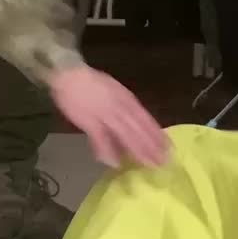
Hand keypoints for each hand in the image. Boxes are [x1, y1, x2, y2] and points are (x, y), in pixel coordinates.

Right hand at [48, 66, 169, 168]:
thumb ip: (124, 105)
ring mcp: (105, 114)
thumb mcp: (114, 89)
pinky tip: (115, 163)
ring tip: (148, 164)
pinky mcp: (89, 121)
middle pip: (139, 129)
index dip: (157, 134)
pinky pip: (101, 138)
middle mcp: (120, 107)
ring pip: (126, 134)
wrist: (69, 74)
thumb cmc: (91, 83)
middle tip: (163, 162)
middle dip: (151, 146)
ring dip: (138, 150)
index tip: (168, 147)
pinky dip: (108, 151)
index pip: (146, 119)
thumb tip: (134, 122)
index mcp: (126, 99)